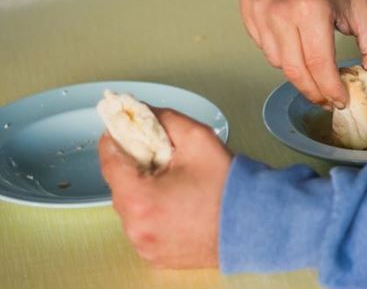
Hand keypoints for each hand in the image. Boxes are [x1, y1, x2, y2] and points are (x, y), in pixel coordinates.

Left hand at [98, 108, 232, 268]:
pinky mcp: (156, 255)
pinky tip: (178, 205)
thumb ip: (165, 119)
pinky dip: (154, 214)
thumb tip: (142, 111)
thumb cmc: (229, 187)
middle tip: (161, 157)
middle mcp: (136, 226)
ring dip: (144, 192)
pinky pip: (144, 227)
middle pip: (120, 184)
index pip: (109, 159)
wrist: (256, 224)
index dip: (116, 138)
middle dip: (136, 167)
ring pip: (131, 207)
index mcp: (139, 197)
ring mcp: (145, 244)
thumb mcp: (198, 139)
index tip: (123, 128)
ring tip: (175, 184)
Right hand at [240, 0, 366, 108]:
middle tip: (327, 98)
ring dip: (298, 71)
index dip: (330, 89)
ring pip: (277, 62)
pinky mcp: (249, 8)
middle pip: (295, 70)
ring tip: (314, 63)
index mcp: (312, 7)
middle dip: (314, 91)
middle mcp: (281, 9)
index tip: (340, 101)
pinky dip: (282, 54)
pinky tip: (296, 42)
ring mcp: (260, 8)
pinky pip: (264, 48)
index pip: (318, 64)